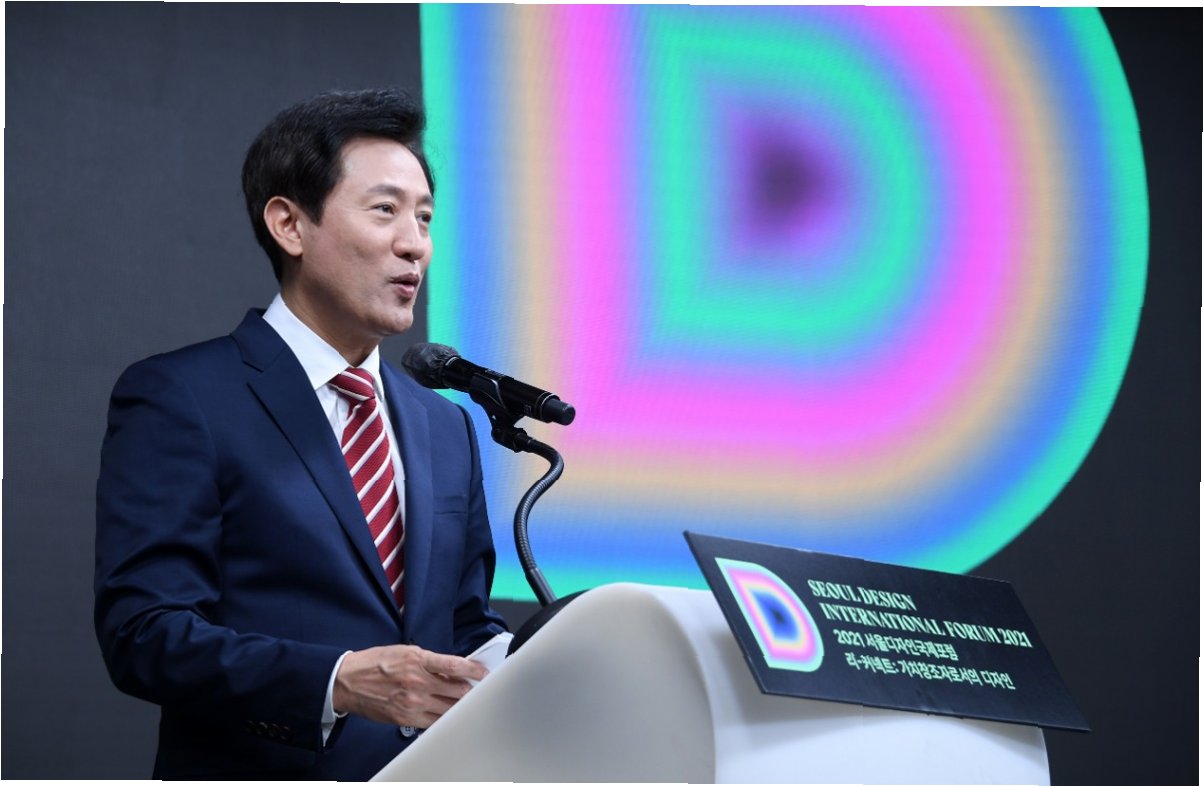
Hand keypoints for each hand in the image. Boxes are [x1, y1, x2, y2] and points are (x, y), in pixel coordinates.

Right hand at [332, 645, 487, 728]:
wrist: (348, 681)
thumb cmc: (375, 663)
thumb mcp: (405, 652)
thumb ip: (431, 661)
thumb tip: (454, 670)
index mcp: (417, 660)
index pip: (455, 666)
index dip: (475, 670)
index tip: (484, 673)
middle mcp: (417, 682)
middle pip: (457, 691)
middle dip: (471, 690)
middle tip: (477, 688)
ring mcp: (412, 703)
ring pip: (449, 709)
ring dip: (460, 705)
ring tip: (464, 700)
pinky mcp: (406, 718)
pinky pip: (434, 722)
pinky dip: (443, 717)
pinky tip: (446, 711)